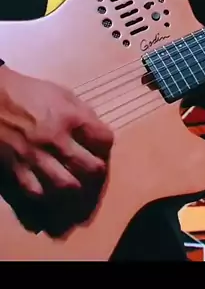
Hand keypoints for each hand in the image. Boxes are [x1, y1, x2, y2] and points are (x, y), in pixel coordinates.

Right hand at [0, 64, 113, 234]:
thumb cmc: (28, 93)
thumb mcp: (60, 93)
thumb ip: (82, 112)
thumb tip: (97, 131)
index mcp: (70, 117)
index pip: (103, 140)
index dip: (105, 145)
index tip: (100, 147)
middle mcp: (56, 140)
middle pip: (91, 168)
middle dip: (97, 172)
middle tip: (92, 172)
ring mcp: (36, 158)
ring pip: (66, 186)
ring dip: (76, 188)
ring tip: (76, 185)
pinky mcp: (16, 171)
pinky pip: (37, 193)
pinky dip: (48, 195)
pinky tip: (51, 190)